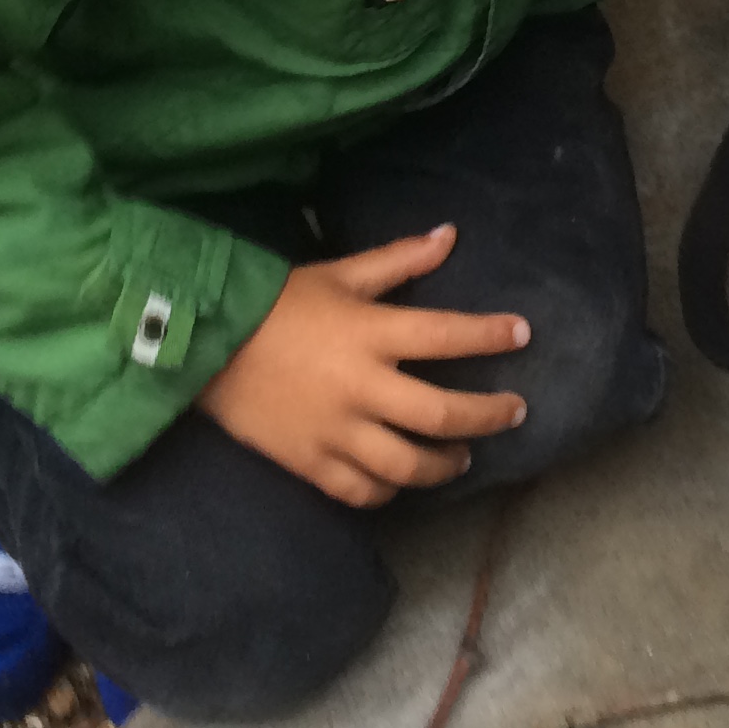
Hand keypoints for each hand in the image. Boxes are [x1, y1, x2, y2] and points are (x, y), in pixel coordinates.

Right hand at [192, 226, 529, 506]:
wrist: (204, 345)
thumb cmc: (277, 303)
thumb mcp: (338, 274)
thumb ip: (398, 260)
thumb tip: (450, 235)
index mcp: (369, 333)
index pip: (446, 335)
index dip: (490, 335)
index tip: (523, 334)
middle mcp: (359, 387)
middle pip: (440, 413)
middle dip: (487, 415)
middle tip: (515, 411)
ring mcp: (335, 432)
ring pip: (407, 466)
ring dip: (446, 463)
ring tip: (464, 456)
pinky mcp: (309, 464)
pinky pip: (362, 491)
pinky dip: (390, 491)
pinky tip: (403, 481)